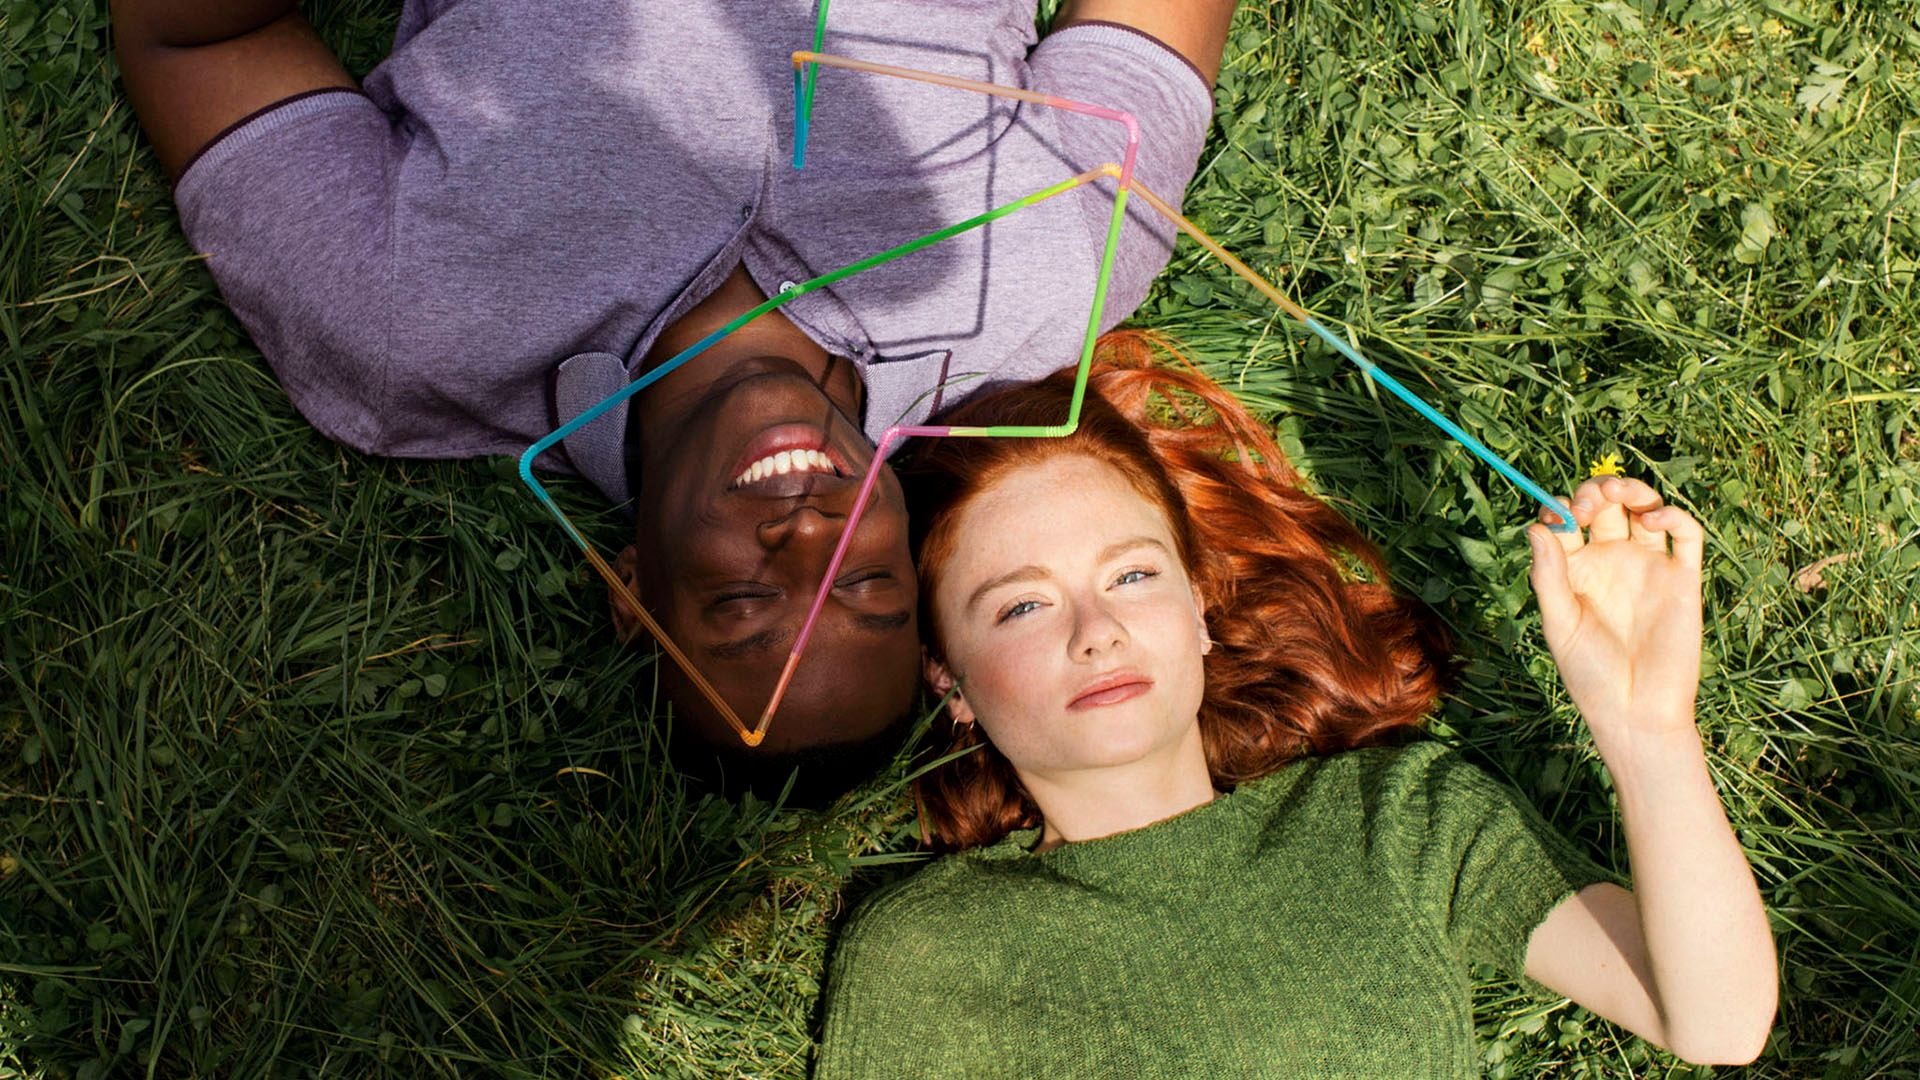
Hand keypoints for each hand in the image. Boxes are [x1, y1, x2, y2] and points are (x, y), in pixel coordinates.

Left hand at [1526, 476, 1704, 745]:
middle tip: (1589, 502)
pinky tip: (1652, 519)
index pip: (1567, 521)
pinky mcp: (1683, 578)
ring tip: (1618, 492)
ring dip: (1632, 489)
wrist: (1636, 712)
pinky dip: (1673, 515)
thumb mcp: (1560, 625)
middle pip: (1605, 507)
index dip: (1561, 508)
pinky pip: (1685, 535)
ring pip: (1644, 509)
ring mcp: (1648, 566)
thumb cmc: (1590, 675)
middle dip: (1595, 492)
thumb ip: (1549, 577)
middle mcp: (1612, 561)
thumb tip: (1537, 527)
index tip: (1558, 514)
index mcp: (1576, 570)